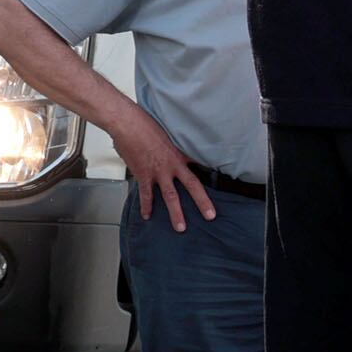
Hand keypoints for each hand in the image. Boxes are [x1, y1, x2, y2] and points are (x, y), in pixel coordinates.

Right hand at [111, 109, 217, 232]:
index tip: (223, 184)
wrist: (128, 124)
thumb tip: (172, 148)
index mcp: (180, 154)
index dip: (212, 174)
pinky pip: (146, 195)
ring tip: (180, 228)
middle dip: (202, 202)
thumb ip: (171, 144)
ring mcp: (158, 172)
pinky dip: (146, 206)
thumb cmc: (146, 124)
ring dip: (175, 213)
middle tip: (210, 216)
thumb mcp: (166, 132)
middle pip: (192, 186)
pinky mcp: (143, 175)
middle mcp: (172, 165)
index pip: (200, 166)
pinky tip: (146, 216)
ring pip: (170, 196)